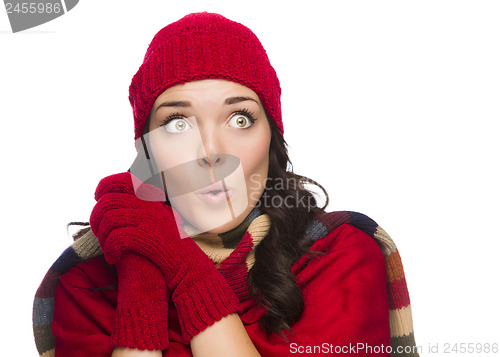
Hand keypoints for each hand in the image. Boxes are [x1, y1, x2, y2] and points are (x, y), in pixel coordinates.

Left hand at [90, 172, 241, 340]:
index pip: (123, 180)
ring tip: (108, 250)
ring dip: (102, 238)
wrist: (189, 268)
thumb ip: (142, 212)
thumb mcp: (159, 222)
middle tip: (98, 234)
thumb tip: (114, 208)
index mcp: (151, 200)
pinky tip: (114, 259)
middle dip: (96, 219)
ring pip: (109, 219)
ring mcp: (149, 220)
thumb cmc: (170, 250)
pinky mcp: (147, 237)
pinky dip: (110, 249)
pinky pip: (117, 237)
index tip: (97, 198)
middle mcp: (149, 206)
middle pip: (108, 201)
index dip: (105, 186)